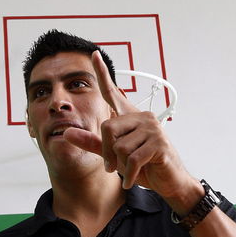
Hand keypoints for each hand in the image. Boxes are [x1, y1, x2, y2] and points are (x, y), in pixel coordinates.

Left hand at [63, 51, 195, 200]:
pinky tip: (133, 179)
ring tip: (133, 170)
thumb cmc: (144, 166)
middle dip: (107, 153)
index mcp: (130, 117)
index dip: (102, 74)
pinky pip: (133, 159)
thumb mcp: (114, 155)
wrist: (169, 182)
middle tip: (115, 167)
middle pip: (107, 128)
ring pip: (119, 146)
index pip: (113, 92)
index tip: (93, 54)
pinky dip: (130, 174)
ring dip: (122, 165)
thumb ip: (91, 143)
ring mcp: (152, 129)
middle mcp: (142, 117)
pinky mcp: (159, 143)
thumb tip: (66, 132)